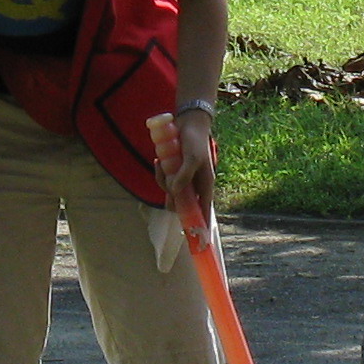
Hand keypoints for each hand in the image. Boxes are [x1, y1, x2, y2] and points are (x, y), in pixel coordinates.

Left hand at [151, 107, 217, 227]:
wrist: (189, 123)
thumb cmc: (196, 141)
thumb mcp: (192, 158)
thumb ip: (184, 176)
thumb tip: (174, 192)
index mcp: (205, 186)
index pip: (203, 211)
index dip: (200, 225)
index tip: (198, 241)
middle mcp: (195, 186)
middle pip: (181, 204)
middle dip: (170, 196)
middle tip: (167, 179)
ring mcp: (184, 179)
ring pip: (170, 191)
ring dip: (162, 180)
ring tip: (162, 162)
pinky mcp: (175, 171)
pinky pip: (165, 179)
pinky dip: (160, 173)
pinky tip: (159, 160)